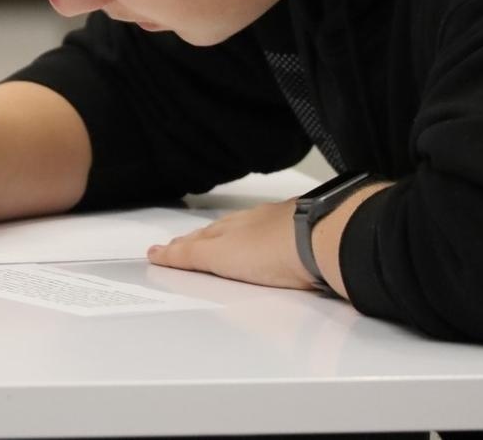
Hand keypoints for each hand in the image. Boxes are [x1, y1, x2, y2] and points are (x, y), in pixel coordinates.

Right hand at [146, 199, 317, 290]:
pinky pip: (275, 237)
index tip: (163, 251)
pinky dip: (263, 241)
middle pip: (219, 233)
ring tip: (221, 246)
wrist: (324, 242)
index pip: (197, 240)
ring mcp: (279, 228)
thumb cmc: (276, 249)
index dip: (178, 248)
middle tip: (184, 246)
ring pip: (247, 232)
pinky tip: (267, 246)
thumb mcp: (221, 257)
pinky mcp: (303, 238)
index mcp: (228, 230)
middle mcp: (252, 225)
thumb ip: (190, 255)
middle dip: (200, 241)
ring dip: (230, 239)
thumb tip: (158, 251)